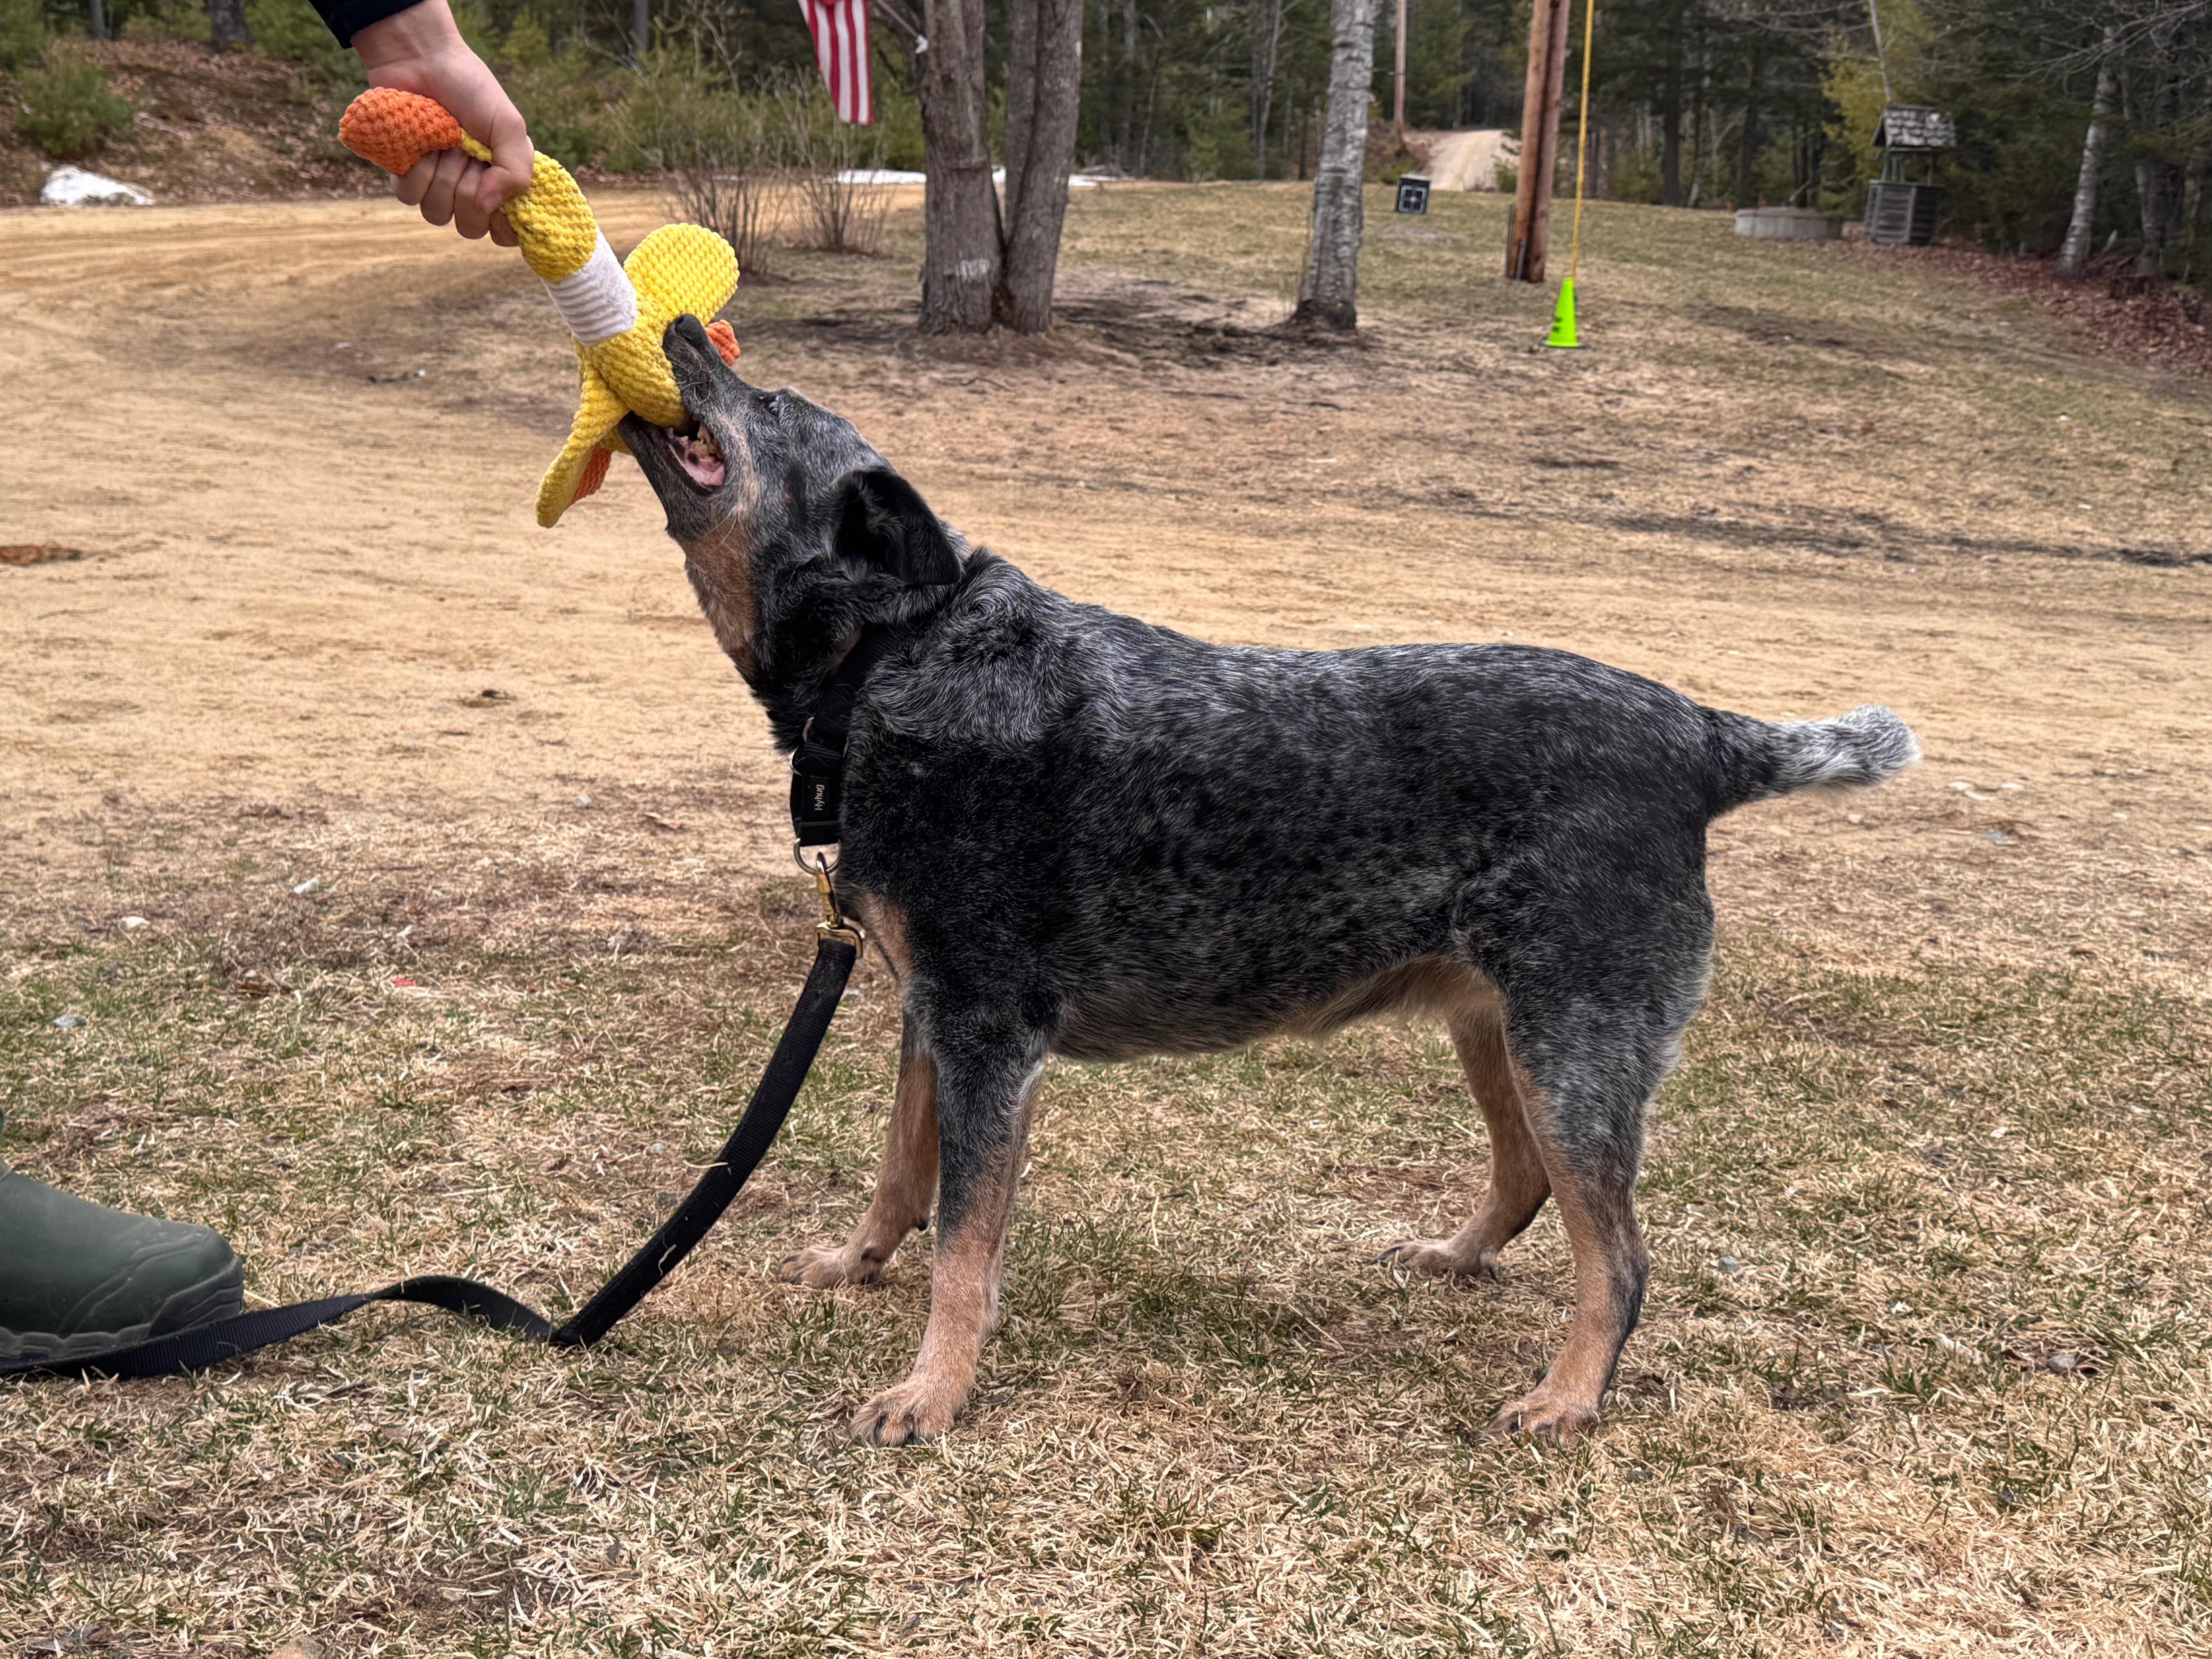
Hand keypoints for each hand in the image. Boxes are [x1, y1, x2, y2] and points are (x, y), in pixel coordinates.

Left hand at [353, 0, 529, 246]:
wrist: (422, 59)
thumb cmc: (471, 88)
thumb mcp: (509, 126)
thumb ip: (515, 172)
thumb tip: (488, 208)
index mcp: (500, 184)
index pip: (504, 233)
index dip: (502, 226)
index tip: (501, 203)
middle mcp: (470, 190)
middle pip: (469, 227)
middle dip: (468, 190)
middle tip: (468, 153)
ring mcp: (436, 184)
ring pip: (436, 214)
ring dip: (441, 177)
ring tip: (444, 144)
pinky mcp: (404, 173)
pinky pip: (408, 196)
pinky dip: (415, 170)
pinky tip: (420, 145)